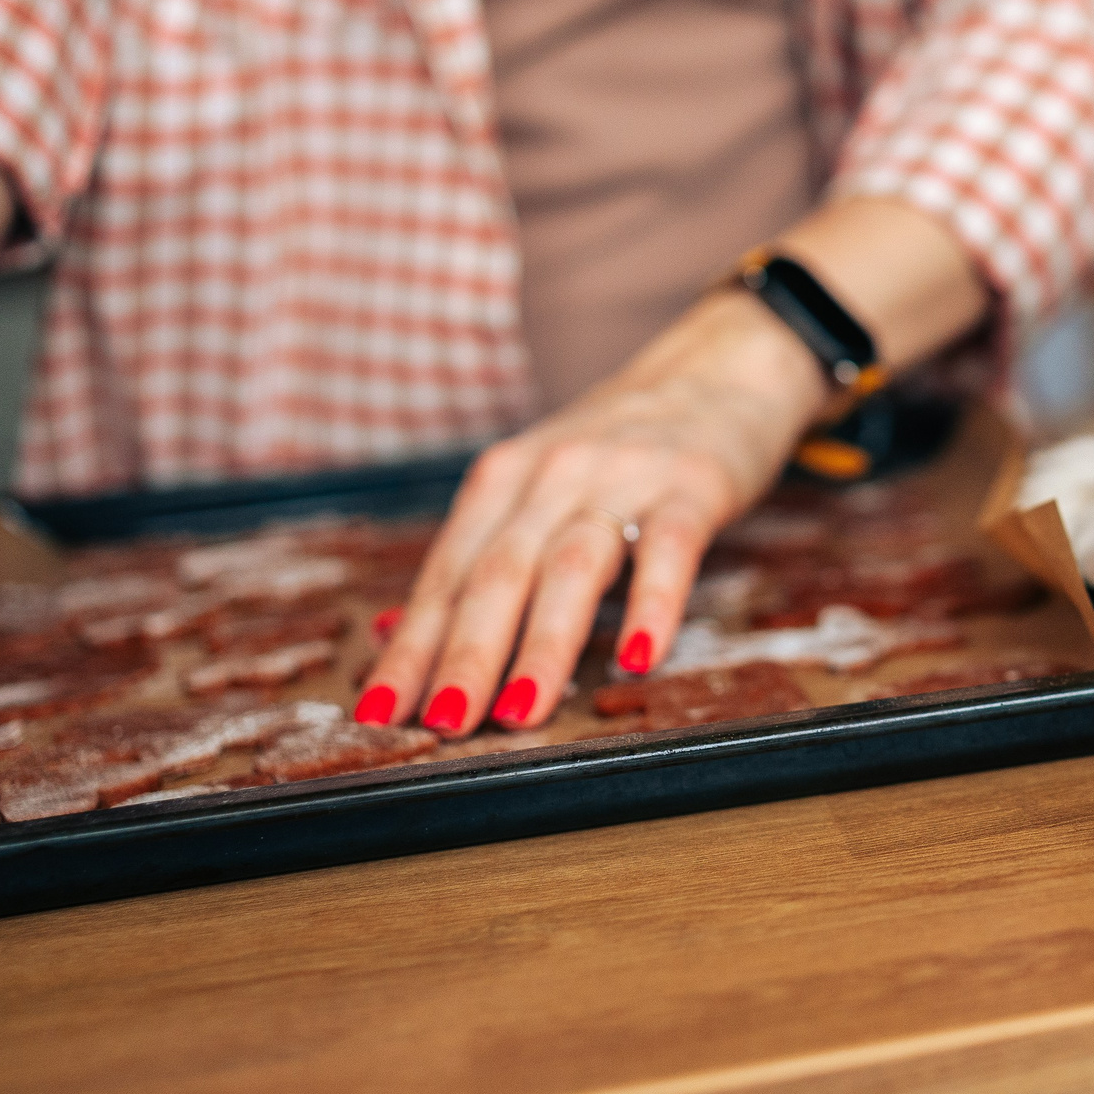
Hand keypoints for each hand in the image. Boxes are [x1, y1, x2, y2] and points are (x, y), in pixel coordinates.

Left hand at [355, 288, 825, 734]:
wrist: (716, 369)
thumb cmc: (619, 449)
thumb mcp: (537, 489)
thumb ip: (478, 559)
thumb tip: (390, 634)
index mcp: (502, 478)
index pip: (446, 576)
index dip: (410, 649)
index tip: (377, 715)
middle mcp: (552, 474)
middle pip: (498, 573)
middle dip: (465, 654)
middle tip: (441, 724)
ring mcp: (623, 477)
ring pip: (572, 567)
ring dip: (542, 645)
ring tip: (520, 713)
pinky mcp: (692, 487)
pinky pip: (668, 550)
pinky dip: (651, 606)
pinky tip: (638, 659)